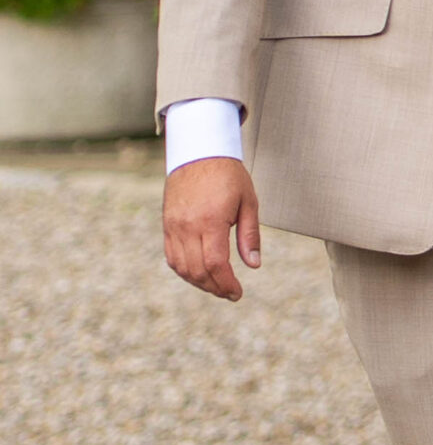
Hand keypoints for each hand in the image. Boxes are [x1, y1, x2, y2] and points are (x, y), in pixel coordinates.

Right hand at [163, 157, 262, 300]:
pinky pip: (171, 256)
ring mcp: (173, 226)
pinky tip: (199, 273)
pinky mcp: (167, 224)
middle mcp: (187, 226)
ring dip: (199, 282)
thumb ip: (249, 235)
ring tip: (217, 286)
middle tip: (230, 293)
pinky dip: (184, 270)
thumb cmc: (228, 175)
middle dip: (215, 288)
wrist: (198, 151)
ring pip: (181, 267)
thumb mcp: (248, 201)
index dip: (226, 284)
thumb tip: (254, 264)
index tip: (237, 293)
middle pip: (197, 270)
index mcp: (210, 220)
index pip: (215, 264)